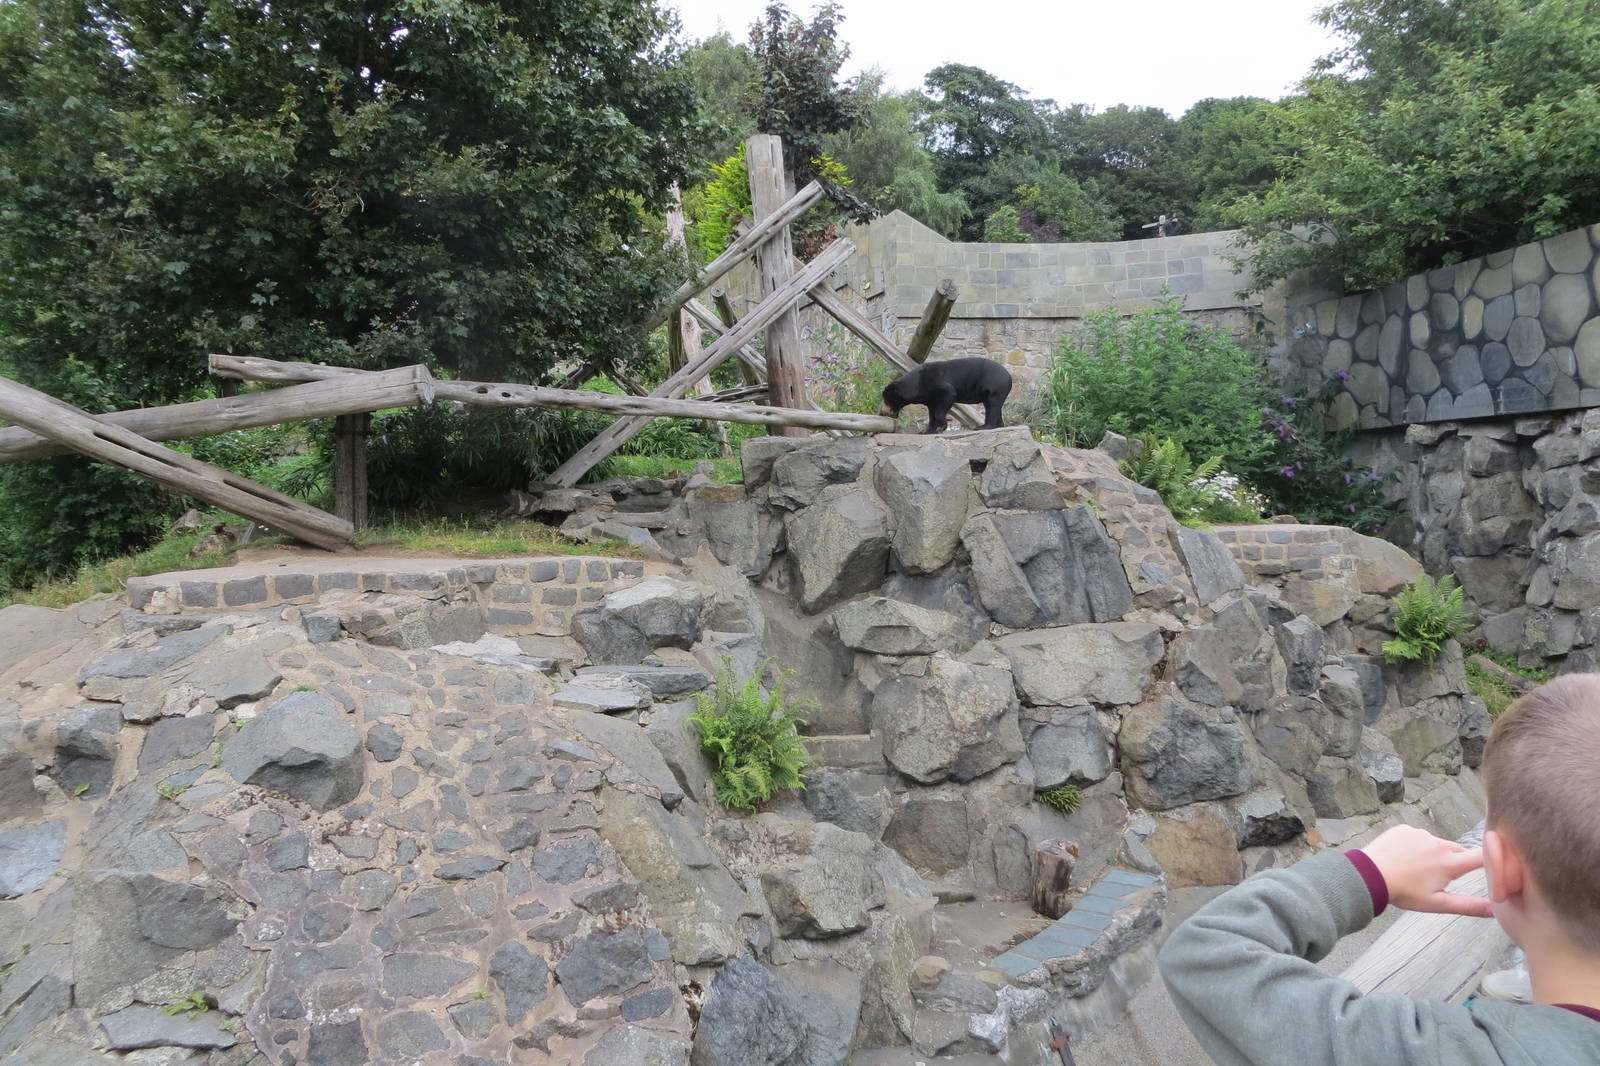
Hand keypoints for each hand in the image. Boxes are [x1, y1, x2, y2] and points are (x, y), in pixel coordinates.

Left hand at [1360, 825, 1493, 917]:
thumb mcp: (1438, 903)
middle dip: (1456, 862)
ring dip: (1434, 854)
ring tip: (1417, 870)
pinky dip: (1416, 846)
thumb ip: (1468, 905)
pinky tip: (1404, 858)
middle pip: (1458, 851)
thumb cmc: (1404, 892)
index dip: (1494, 858)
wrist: (1368, 875)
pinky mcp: (1404, 828)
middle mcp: (1438, 843)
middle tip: (1440, 878)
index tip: (1500, 861)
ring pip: (1437, 844)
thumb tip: (1494, 909)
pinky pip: (1418, 837)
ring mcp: (1420, 833)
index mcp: (1449, 862)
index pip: (1482, 856)